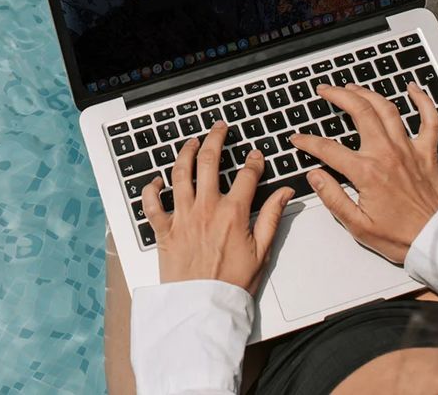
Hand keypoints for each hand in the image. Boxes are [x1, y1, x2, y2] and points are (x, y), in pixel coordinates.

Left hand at [142, 120, 294, 293]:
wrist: (203, 309)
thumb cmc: (232, 284)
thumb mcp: (263, 251)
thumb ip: (273, 217)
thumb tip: (285, 192)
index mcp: (233, 213)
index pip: (246, 174)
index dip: (253, 161)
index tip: (255, 156)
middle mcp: (206, 208)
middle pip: (209, 161)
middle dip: (216, 139)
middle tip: (219, 128)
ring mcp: (182, 217)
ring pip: (180, 173)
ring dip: (185, 152)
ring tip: (191, 142)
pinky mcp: (164, 230)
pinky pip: (152, 203)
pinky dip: (151, 189)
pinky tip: (156, 180)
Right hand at [289, 82, 437, 263]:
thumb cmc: (402, 237)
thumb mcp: (359, 226)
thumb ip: (333, 198)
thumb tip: (314, 176)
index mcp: (367, 172)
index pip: (328, 148)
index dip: (308, 141)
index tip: (298, 138)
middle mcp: (387, 153)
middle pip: (359, 111)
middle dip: (338, 95)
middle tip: (325, 90)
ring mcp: (409, 149)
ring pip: (387, 109)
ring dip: (367, 93)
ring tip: (352, 87)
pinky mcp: (428, 152)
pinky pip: (429, 119)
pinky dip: (423, 101)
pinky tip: (413, 89)